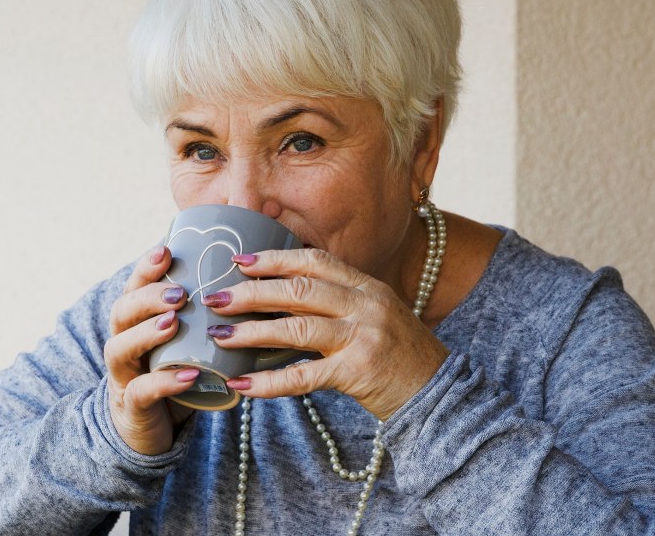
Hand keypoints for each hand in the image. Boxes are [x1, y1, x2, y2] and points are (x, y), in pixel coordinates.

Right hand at [104, 245, 198, 455]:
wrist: (148, 431)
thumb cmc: (173, 376)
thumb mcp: (185, 343)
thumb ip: (203, 316)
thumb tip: (249, 282)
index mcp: (135, 324)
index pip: (133, 288)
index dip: (145, 268)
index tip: (166, 249)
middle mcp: (123, 344)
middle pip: (121, 312)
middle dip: (148, 298)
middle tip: (180, 293)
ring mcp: (124, 376)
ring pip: (120, 348)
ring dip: (147, 332)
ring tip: (174, 322)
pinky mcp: (132, 407)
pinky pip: (142, 391)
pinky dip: (164, 382)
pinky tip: (189, 375)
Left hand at [205, 248, 449, 420]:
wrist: (438, 395)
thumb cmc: (398, 356)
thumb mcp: (373, 316)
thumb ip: (336, 303)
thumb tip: (280, 297)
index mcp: (367, 286)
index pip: (314, 261)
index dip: (274, 259)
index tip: (239, 261)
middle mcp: (366, 305)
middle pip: (298, 290)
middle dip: (251, 292)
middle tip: (215, 297)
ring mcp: (363, 337)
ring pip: (296, 328)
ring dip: (252, 331)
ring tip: (220, 336)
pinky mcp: (359, 372)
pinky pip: (304, 376)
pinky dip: (269, 382)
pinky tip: (242, 384)